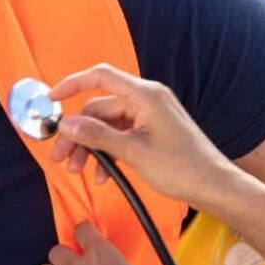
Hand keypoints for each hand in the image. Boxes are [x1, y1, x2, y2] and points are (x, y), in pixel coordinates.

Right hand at [48, 64, 238, 207]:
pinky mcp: (152, 132)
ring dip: (91, 147)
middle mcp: (147, 100)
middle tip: (61, 157)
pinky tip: (103, 176)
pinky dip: (108, 153)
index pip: (101, 77)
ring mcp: (150, 116)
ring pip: (108, 126)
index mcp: (145, 95)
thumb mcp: (133, 152)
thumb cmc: (182, 167)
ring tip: (79, 171)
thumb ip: (97, 135)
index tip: (51, 99)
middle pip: (99, 108)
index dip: (72, 84)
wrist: (214, 187)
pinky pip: (121, 136)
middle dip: (78, 133)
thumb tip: (67, 124)